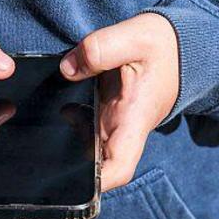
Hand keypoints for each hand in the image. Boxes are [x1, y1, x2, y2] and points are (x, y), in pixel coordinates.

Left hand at [59, 13, 179, 190]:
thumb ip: (100, 49)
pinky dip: (68, 116)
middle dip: (68, 161)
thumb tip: (67, 69)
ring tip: (44, 115)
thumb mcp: (135, 37)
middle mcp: (123, 127)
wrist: (178, 46)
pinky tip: (55, 100)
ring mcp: (114, 121)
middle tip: (39, 142)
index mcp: (134, 117)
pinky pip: (85, 124)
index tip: (71, 175)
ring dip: (64, 136)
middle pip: (96, 163)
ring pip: (86, 144)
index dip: (97, 181)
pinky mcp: (107, 110)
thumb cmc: (163, 45)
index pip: (119, 166)